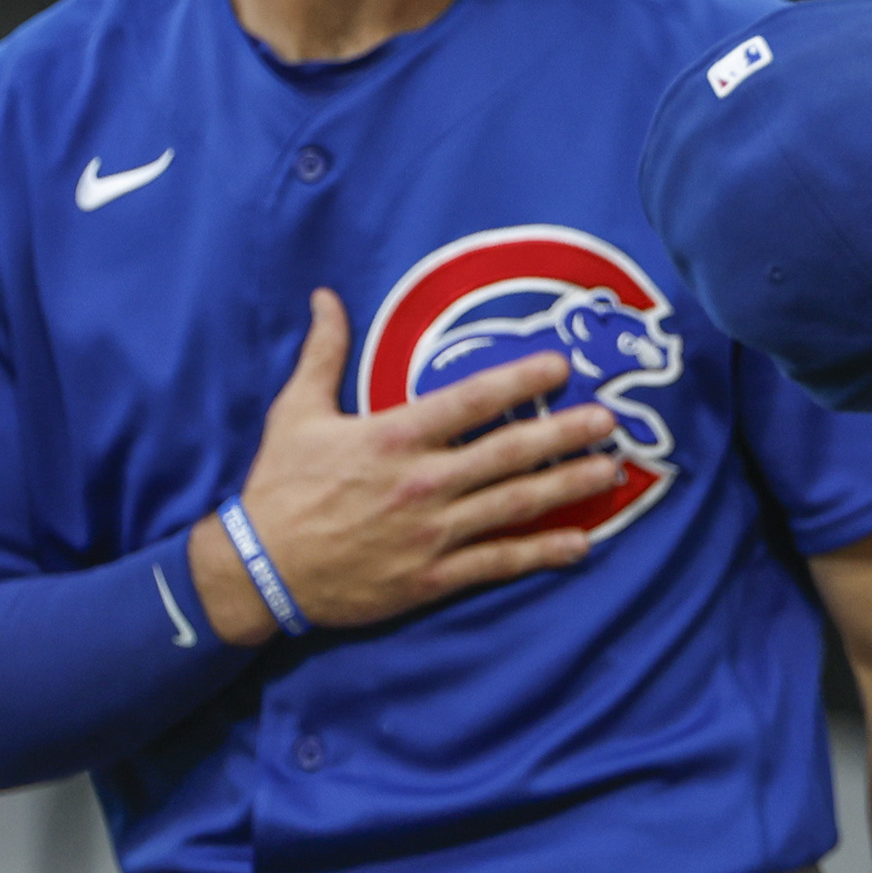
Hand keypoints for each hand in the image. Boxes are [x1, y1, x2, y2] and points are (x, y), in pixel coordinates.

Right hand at [187, 291, 622, 643]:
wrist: (261, 571)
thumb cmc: (279, 487)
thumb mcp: (295, 412)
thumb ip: (323, 353)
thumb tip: (326, 296)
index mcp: (393, 437)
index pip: (470, 400)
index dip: (520, 381)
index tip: (561, 366)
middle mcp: (422, 482)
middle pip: (509, 452)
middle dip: (565, 434)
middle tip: (609, 420)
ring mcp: (431, 532)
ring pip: (515, 505)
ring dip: (568, 486)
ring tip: (610, 470)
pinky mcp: (433, 576)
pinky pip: (499, 562)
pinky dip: (543, 553)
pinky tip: (581, 544)